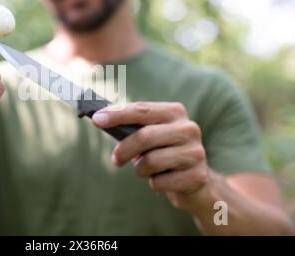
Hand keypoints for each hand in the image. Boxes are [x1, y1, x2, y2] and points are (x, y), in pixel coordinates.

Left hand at [92, 102, 208, 208]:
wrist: (194, 181)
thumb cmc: (163, 152)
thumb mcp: (151, 135)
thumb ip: (132, 126)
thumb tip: (100, 119)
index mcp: (175, 112)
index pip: (142, 110)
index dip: (117, 114)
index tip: (96, 119)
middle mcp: (188, 128)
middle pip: (145, 136)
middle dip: (124, 149)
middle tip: (115, 160)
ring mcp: (196, 152)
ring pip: (151, 161)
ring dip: (141, 169)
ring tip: (146, 169)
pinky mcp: (197, 176)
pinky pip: (160, 182)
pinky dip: (154, 184)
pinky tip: (163, 180)